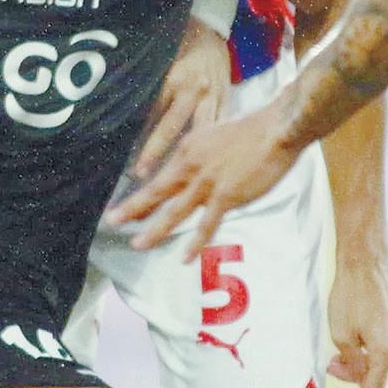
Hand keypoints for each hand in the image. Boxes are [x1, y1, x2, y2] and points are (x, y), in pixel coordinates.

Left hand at [108, 106, 300, 255]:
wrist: (275, 130)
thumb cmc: (252, 131)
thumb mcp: (214, 135)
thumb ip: (201, 153)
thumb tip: (192, 168)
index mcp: (187, 150)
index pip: (159, 176)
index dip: (142, 191)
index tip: (127, 202)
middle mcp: (190, 166)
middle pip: (156, 192)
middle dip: (132, 208)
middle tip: (112, 221)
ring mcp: (206, 183)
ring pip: (174, 211)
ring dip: (154, 230)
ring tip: (138, 244)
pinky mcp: (226, 196)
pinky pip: (206, 225)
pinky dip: (194, 243)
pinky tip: (184, 257)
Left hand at [133, 15, 230, 177]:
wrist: (210, 34)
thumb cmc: (179, 48)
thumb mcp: (160, 64)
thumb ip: (147, 91)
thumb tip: (124, 119)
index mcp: (173, 78)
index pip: (151, 112)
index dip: (140, 137)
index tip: (130, 161)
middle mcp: (194, 89)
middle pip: (172, 126)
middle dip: (155, 151)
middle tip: (141, 174)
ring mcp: (213, 97)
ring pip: (200, 132)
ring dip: (188, 157)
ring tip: (178, 180)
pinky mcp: (227, 103)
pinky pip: (219, 129)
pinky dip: (212, 148)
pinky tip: (208, 168)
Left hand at [327, 254, 387, 387]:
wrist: (366, 263)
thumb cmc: (349, 297)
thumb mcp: (340, 334)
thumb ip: (351, 362)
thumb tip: (360, 378)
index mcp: (385, 350)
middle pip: (378, 372)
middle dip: (356, 372)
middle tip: (333, 362)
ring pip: (386, 357)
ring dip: (368, 355)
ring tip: (349, 338)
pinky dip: (379, 342)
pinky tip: (367, 326)